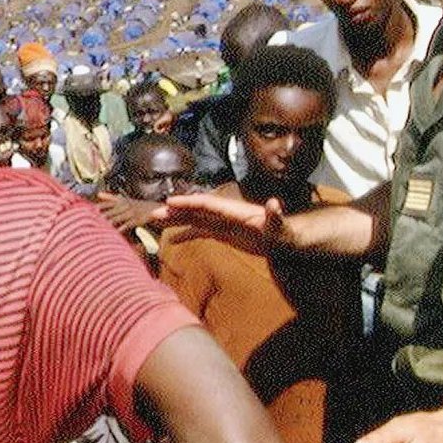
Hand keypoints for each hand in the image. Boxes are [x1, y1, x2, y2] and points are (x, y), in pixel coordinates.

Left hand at [97, 193, 161, 232]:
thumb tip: (98, 194)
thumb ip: (110, 197)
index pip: (109, 203)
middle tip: (93, 218)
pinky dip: (122, 228)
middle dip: (104, 214)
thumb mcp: (123, 199)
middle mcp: (125, 206)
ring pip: (119, 217)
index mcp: (121, 201)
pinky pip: (128, 224)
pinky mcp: (136, 220)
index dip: (100, 206)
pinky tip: (116, 232)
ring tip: (103, 225)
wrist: (151, 208)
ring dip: (111, 221)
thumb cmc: (134, 204)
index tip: (91, 209)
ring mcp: (131, 213)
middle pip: (112, 210)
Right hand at [161, 193, 294, 247]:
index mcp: (236, 211)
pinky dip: (185, 234)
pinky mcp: (224, 233)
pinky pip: (201, 231)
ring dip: (175, 219)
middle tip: (152, 214)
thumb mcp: (281, 228)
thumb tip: (274, 203)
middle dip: (175, 210)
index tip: (170, 202)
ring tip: (154, 221)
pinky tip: (171, 241)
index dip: (190, 202)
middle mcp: (226, 213)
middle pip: (196, 209)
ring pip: (195, 218)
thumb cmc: (286, 234)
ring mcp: (224, 222)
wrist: (290, 240)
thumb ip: (276, 218)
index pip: (208, 203)